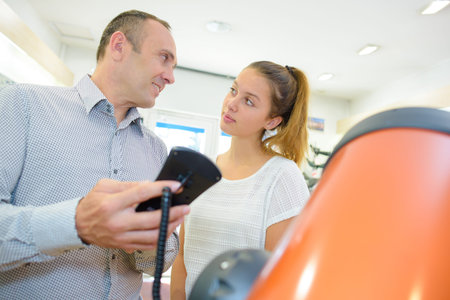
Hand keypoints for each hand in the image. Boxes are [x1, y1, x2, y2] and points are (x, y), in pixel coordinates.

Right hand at [75, 179, 189, 250]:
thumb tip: (149, 184)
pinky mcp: (124, 245)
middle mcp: (118, 222)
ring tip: (180, 218)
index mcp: (113, 204)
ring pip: (153, 236)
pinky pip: (148, 245)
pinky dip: (161, 238)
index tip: (175, 186)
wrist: (77, 226)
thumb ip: (128, 184)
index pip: (142, 193)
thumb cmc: (91, 205)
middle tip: (185, 207)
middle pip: (152, 219)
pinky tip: (168, 229)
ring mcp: (122, 237)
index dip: (161, 188)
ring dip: (170, 227)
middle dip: (173, 212)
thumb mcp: (105, 187)